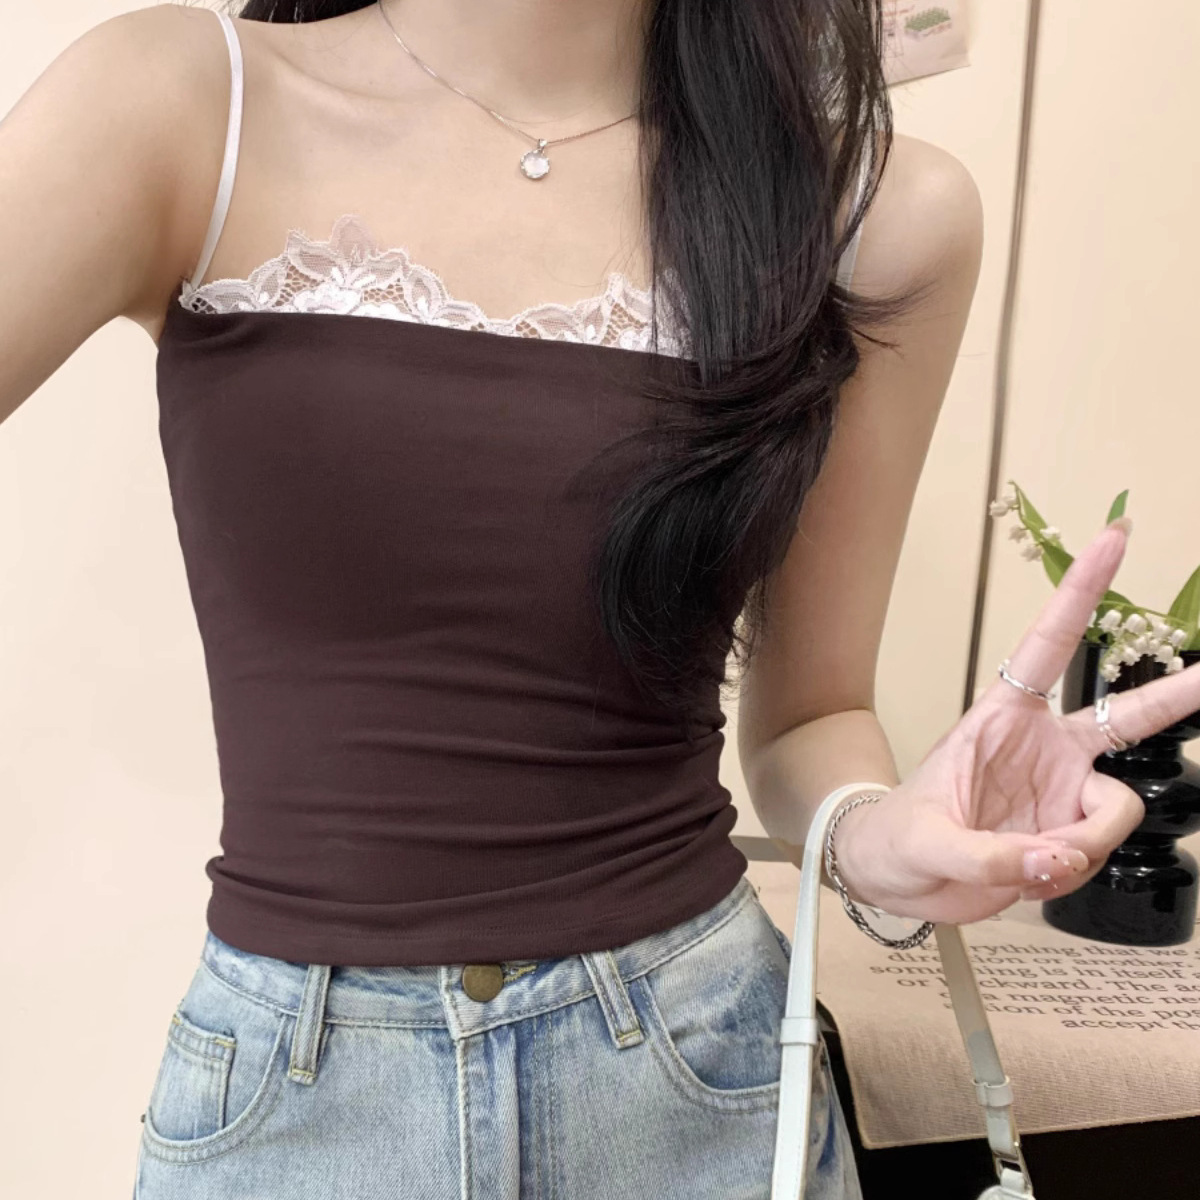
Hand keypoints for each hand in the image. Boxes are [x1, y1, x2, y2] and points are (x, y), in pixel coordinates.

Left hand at [834, 516, 1199, 925]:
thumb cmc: (899, 838)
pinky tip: (1033, 873)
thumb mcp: (927, 842)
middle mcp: (1044, 748)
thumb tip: (1054, 861)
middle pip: (1125, 716)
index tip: (1113, 538)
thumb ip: (990, 856)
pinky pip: (1099, 847)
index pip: (1047, 645)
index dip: (1081, 593)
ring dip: (1084, 842)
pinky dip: (1073, 868)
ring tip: (1031, 863)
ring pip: (1117, 806)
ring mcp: (1062, 792)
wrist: (895, 878)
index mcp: (1001, 718)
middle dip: (1177, 694)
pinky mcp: (1070, 833)